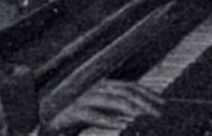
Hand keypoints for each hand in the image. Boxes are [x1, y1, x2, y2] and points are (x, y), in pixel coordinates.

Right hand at [43, 80, 163, 133]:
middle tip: (158, 113)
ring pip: (111, 100)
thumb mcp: (103, 110)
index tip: (162, 103)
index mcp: (105, 86)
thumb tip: (140, 111)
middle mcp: (96, 88)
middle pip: (125, 91)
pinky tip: (119, 125)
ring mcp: (84, 98)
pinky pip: (92, 114)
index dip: (148, 93)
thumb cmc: (79, 116)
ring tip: (142, 116)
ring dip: (129, 108)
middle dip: (144, 101)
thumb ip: (119, 108)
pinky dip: (107, 119)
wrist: (49, 120)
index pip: (132, 86)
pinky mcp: (73, 111)